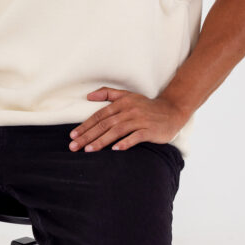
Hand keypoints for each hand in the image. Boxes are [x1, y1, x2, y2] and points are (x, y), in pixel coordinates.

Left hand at [68, 87, 188, 151]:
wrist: (172, 110)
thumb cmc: (146, 105)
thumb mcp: (127, 95)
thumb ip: (108, 93)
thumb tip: (89, 96)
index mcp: (121, 103)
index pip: (99, 115)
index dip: (85, 125)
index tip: (73, 135)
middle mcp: (129, 110)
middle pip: (105, 124)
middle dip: (88, 135)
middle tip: (74, 146)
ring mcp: (140, 120)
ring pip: (117, 131)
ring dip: (102, 140)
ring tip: (89, 150)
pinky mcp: (150, 130)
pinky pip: (136, 137)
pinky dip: (125, 143)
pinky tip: (115, 150)